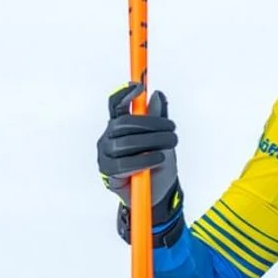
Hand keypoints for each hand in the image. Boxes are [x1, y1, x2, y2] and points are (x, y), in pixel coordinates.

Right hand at [96, 82, 177, 207]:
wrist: (159, 192)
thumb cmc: (158, 162)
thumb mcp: (164, 138)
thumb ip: (158, 117)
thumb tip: (156, 95)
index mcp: (120, 124)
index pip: (116, 105)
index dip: (124, 94)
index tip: (138, 86)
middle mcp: (109, 136)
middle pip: (124, 123)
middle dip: (151, 123)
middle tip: (172, 128)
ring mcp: (105, 154)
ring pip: (125, 143)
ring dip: (152, 142)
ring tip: (170, 144)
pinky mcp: (108, 171)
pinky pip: (123, 163)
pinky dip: (144, 160)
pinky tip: (158, 158)